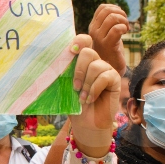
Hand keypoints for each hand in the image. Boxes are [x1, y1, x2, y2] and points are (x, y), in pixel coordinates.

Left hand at [67, 35, 120, 154]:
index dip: (79, 41)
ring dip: (86, 84)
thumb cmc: (73, 105)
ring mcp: (106, 69)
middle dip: (78, 69)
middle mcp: (95, 62)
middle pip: (88, 52)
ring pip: (96, 66)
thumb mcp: (64, 86)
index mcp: (82, 61)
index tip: (70, 51)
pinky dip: (94, 89)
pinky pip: (105, 77)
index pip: (84, 41)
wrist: (85, 122)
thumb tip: (49, 62)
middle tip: (74, 86)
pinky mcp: (115, 79)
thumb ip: (63, 73)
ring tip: (82, 97)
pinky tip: (90, 99)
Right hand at [88, 4, 128, 75]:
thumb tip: (114, 8)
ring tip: (126, 29)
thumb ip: (107, 22)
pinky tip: (125, 33)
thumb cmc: (110, 51)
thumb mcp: (107, 34)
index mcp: (93, 26)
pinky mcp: (107, 45)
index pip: (102, 7)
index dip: (115, 8)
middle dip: (121, 13)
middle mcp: (93, 30)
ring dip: (123, 21)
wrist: (109, 70)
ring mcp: (99, 38)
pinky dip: (123, 28)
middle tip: (125, 23)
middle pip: (108, 10)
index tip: (120, 18)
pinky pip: (116, 29)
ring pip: (112, 18)